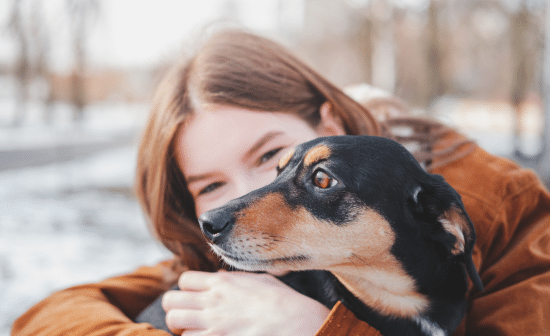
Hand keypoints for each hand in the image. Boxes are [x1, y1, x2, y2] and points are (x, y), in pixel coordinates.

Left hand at [162, 270, 329, 335]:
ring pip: (174, 323)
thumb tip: (219, 277)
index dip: (187, 290)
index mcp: (223, 283)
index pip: (185, 280)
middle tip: (188, 317)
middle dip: (176, 308)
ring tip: (196, 331)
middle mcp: (212, 301)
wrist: (297, 324)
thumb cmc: (284, 302)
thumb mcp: (261, 280)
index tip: (196, 298)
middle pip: (171, 301)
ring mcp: (212, 324)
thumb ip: (236, 279)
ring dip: (182, 328)